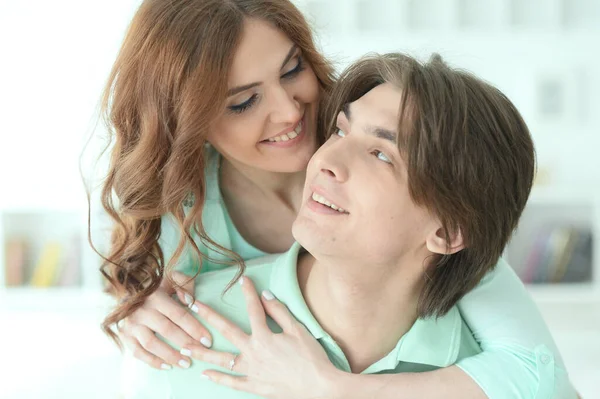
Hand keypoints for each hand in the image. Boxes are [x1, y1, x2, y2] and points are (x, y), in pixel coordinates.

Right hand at [118, 271, 212, 369]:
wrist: (128, 289)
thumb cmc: (158, 286)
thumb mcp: (172, 278)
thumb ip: (185, 284)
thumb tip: (190, 301)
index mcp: (156, 296)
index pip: (178, 315)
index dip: (194, 328)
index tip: (207, 341)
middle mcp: (142, 310)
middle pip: (167, 330)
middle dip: (185, 343)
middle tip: (200, 353)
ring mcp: (131, 324)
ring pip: (152, 343)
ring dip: (170, 355)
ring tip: (186, 363)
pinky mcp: (125, 335)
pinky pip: (138, 352)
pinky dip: (152, 361)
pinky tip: (167, 366)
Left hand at [189, 276, 341, 398]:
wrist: (319, 387)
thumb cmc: (311, 357)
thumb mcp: (298, 330)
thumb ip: (279, 312)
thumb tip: (265, 295)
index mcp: (264, 336)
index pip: (253, 309)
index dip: (248, 292)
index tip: (243, 280)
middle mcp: (253, 352)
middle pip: (227, 331)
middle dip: (209, 316)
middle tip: (193, 306)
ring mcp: (251, 371)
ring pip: (221, 360)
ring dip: (202, 352)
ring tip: (185, 347)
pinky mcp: (254, 386)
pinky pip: (232, 382)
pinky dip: (218, 379)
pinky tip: (204, 374)